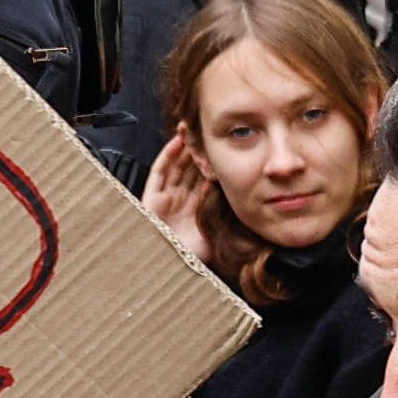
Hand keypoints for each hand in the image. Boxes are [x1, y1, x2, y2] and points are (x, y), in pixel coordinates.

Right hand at [140, 125, 220, 269]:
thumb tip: (247, 207)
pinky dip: (167, 156)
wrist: (165, 269)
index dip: (214, 162)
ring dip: (183, 146)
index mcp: (195, 207)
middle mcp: (180, 200)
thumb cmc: (189, 259)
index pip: (205, 178)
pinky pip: (159, 172)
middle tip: (208, 130)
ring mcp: (165, 197)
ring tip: (192, 128)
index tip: (225, 147)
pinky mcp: (151, 198)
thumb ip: (225, 221)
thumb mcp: (215, 236)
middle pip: (190, 167)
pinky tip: (177, 142)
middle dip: (199, 149)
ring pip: (176, 165)